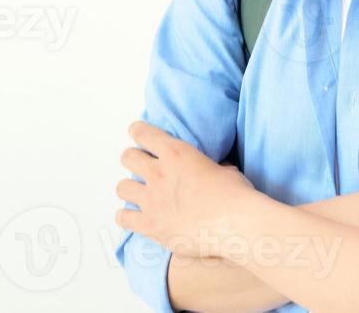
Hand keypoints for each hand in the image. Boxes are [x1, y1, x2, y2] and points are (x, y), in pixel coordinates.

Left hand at [114, 121, 255, 257]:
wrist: (234, 226)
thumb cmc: (235, 197)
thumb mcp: (225, 169)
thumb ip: (209, 168)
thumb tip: (211, 173)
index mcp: (177, 153)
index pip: (143, 133)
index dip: (138, 132)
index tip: (137, 133)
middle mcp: (159, 173)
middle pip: (128, 157)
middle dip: (133, 159)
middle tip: (141, 166)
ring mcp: (152, 200)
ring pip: (122, 187)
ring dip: (130, 188)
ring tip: (138, 193)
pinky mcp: (150, 225)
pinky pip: (123, 218)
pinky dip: (128, 217)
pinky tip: (136, 217)